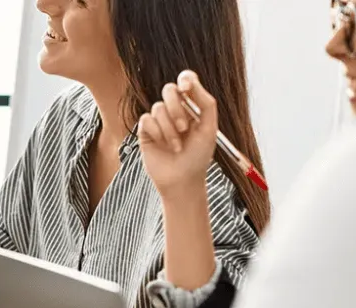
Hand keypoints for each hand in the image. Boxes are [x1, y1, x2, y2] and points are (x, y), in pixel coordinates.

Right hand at [137, 70, 218, 193]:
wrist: (182, 180)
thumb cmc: (198, 156)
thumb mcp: (209, 129)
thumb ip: (205, 103)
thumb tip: (190, 84)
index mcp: (192, 106)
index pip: (186, 80)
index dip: (186, 79)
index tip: (187, 89)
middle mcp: (175, 110)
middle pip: (169, 89)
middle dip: (176, 108)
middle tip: (184, 127)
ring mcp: (159, 120)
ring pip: (158, 107)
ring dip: (170, 129)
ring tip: (177, 146)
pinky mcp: (146, 130)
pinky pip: (147, 120)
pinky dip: (158, 133)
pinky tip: (164, 146)